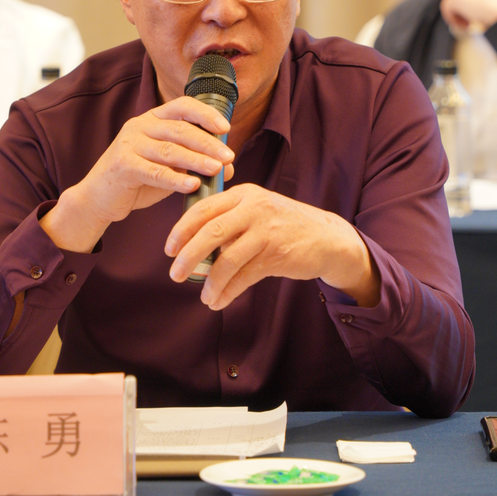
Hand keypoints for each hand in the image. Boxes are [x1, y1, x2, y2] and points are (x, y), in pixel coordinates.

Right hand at [40, 97, 233, 252]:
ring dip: (196, 160)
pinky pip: (155, 171)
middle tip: (228, 156)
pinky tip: (193, 184)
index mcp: (153, 119)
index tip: (225, 128)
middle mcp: (140, 126)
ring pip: (170, 150)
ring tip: (216, 169)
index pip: (182, 106)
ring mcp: (129, 144)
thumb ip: (194, 163)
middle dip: (208, 142)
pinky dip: (176, 179)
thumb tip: (228, 166)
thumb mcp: (169, 167)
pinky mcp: (123, 165)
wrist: (99, 198)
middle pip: (180, 129)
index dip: (205, 114)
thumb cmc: (138, 180)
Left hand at [165, 184, 379, 309]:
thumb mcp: (257, 210)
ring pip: (228, 259)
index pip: (204, 208)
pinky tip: (218, 301)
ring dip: (211, 282)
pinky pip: (244, 276)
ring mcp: (266, 231)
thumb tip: (191, 245)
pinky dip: (228, 291)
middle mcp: (254, 208)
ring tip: (203, 296)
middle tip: (175, 274)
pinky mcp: (277, 254)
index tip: (169, 248)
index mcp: (244, 194)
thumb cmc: (284, 225)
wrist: (327, 238)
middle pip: (211, 232)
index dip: (182, 229)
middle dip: (188, 255)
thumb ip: (228, 220)